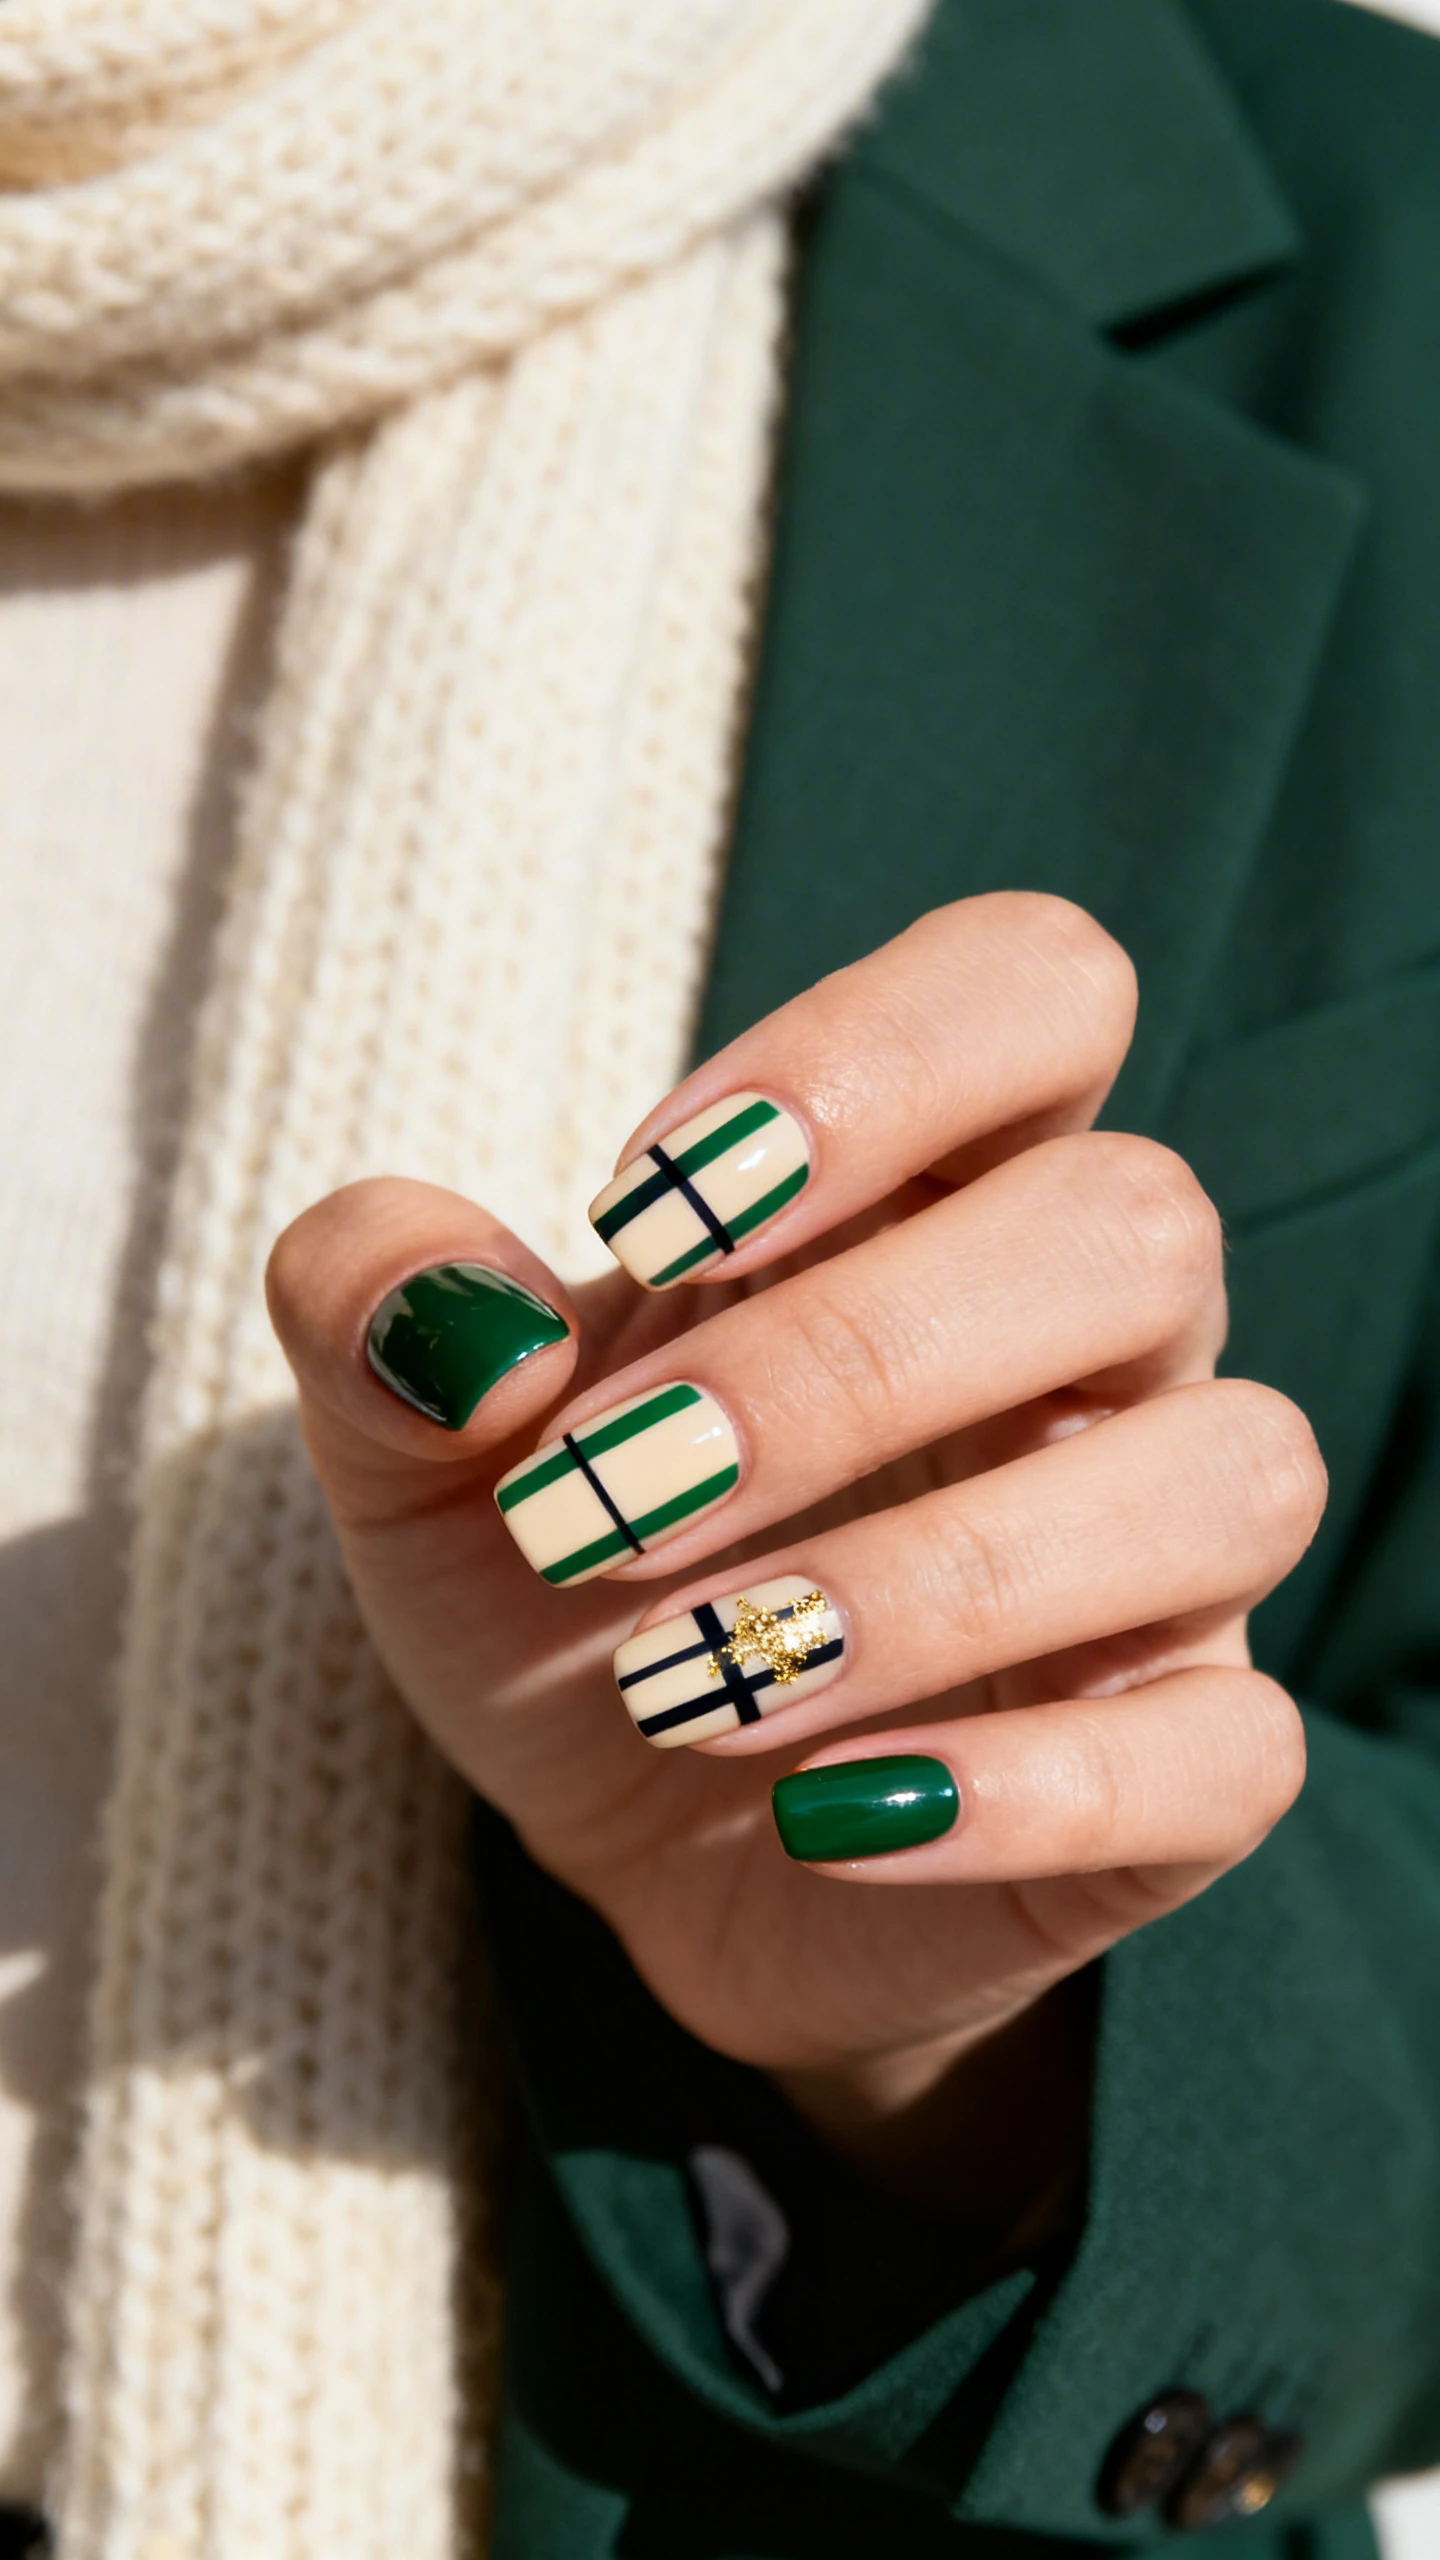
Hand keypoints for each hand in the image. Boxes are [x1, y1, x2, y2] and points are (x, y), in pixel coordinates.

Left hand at [267, 895, 1321, 2214]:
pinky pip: (1235, 1749)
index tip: (645, 1209)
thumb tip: (461, 1318)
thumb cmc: (566, 1590)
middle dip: (847, 1362)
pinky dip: (1038, 1786)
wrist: (635, 1848)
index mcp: (936, 1192)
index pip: (1036, 986)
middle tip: (607, 1506)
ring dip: (936, 1582)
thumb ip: (376, 1306)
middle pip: (1131, 1225)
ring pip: (1229, 1473)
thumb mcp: (414, 1448)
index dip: (869, 1057)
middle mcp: (1097, 1343)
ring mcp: (1168, 1558)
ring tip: (689, 1684)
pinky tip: (828, 1818)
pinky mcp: (1189, 1763)